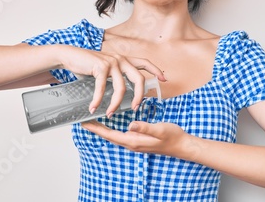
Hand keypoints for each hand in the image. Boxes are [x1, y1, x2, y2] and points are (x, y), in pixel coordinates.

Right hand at [58, 45, 165, 114]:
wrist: (70, 55)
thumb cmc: (88, 65)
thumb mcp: (105, 69)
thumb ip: (115, 77)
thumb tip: (121, 94)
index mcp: (124, 60)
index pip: (144, 63)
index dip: (155, 70)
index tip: (164, 79)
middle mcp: (121, 59)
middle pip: (138, 79)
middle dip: (139, 96)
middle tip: (135, 108)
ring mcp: (111, 62)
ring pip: (121, 87)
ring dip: (115, 103)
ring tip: (110, 114)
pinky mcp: (100, 66)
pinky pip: (103, 88)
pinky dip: (98, 100)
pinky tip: (93, 108)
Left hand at [81, 120, 195, 158]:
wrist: (182, 145)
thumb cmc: (172, 137)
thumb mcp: (160, 129)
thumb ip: (145, 127)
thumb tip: (131, 124)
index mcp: (134, 141)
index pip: (110, 135)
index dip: (96, 129)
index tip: (84, 123)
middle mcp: (132, 142)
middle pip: (109, 135)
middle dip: (95, 128)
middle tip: (82, 119)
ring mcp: (135, 141)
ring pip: (114, 135)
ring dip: (102, 128)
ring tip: (92, 120)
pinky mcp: (138, 139)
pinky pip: (121, 133)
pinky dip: (112, 127)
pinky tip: (110, 121)